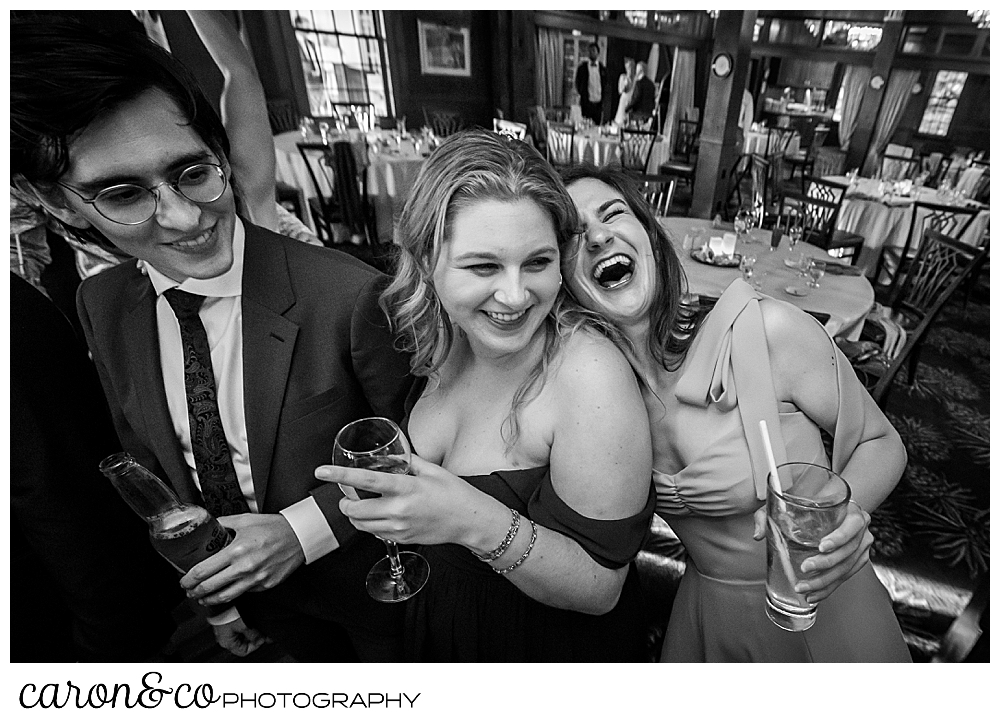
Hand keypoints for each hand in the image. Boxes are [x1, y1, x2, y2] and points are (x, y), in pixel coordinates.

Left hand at [180, 513, 304, 605]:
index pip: (204, 571)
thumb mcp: (246, 520)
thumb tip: (208, 524)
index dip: (189, 579)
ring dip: (210, 599)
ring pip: (225, 597)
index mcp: (236, 550)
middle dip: (195, 592)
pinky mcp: (265, 586)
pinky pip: (244, 593)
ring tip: (203, 598)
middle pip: (210, 588)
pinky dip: (232, 594)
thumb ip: (224, 523)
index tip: (183, 581)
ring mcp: (255, 579)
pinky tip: (227, 591)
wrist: (300, 536)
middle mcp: (244, 568)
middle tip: (189, 591)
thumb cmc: (274, 527)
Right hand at [211, 616, 269, 656]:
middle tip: (264, 631)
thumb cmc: (228, 612)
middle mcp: (224, 638)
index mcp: (227, 643)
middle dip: (254, 637)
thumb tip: (261, 641)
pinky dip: (246, 624)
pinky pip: (238, 626)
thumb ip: (253, 635)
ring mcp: (225, 629)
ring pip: (242, 634)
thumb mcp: (244, 625)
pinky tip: (252, 618)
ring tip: (259, 624)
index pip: (244, 651)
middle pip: (243, 643)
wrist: (220, 597)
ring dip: (251, 630)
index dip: (255, 646)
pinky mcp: (226, 621)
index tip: (263, 638)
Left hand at [315, 454, 486, 546]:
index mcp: (406, 487)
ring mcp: (399, 528)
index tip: (322, 471)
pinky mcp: (401, 539)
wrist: (470, 521)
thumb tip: (392, 454)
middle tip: (347, 495)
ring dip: (355, 515)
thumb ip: (408, 461)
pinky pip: (375, 534)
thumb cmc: (455, 493)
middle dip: (345, 502)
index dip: (340, 475)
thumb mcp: (432, 470)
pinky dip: (371, 525)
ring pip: (361, 525)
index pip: (365, 480)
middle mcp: (399, 510)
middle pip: (355, 509)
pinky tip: (382, 515)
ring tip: (363, 505)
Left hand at [754, 501, 872, 603]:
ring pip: (845, 569)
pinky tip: (814, 594)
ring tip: (804, 587)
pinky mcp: (856, 561)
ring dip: (824, 581)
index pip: (851, 526)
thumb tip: (758, 534)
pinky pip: (844, 577)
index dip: (838, 538)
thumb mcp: (787, 503)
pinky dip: (828, 588)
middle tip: (805, 568)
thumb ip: (768, 515)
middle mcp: (860, 531)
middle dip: (825, 564)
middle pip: (847, 552)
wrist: (829, 509)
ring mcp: (861, 547)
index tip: (822, 547)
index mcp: (852, 512)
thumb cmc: (811, 504)